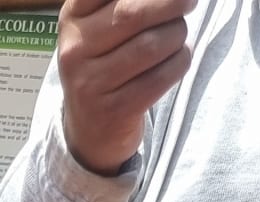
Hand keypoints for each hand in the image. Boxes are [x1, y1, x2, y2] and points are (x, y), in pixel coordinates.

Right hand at [58, 0, 195, 177]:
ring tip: (177, 36)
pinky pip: (161, 76)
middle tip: (188, 2)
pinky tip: (177, 59)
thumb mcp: (98, 26)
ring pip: (152, 44)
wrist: (90, 130)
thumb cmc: (105, 64)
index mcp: (71, 18)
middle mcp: (75, 50)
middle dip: (172, 2)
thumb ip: (125, 3)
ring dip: (178, 34)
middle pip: (134, 13)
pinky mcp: (115, 111)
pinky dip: (179, 61)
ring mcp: (91, 84)